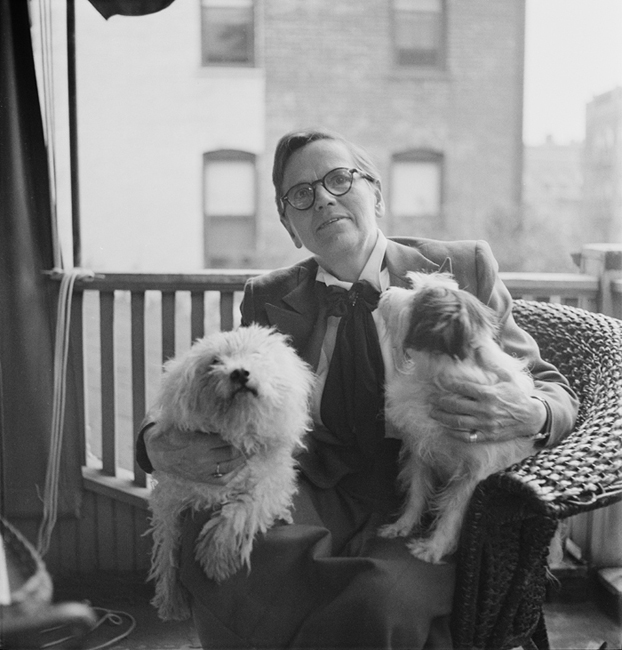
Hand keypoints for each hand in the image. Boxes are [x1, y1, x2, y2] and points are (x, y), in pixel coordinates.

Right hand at [144, 422, 245, 483]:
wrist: (157, 453)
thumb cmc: (172, 434)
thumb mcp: (184, 424)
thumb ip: (202, 420)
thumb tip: (222, 411)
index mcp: (198, 442)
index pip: (225, 438)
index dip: (236, 433)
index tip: (244, 428)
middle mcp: (202, 458)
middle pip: (231, 452)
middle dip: (243, 445)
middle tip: (251, 439)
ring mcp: (203, 470)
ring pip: (230, 466)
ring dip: (242, 458)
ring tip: (249, 450)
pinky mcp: (202, 479)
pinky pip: (223, 479)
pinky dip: (234, 472)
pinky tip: (239, 464)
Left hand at [428, 371, 545, 443]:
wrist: (530, 418)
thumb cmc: (516, 396)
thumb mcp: (507, 378)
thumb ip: (492, 364)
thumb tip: (479, 347)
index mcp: (489, 394)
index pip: (463, 388)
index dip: (448, 384)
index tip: (438, 381)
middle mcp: (485, 409)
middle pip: (456, 405)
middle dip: (441, 401)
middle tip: (430, 398)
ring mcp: (485, 424)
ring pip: (458, 422)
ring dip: (442, 417)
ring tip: (432, 412)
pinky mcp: (487, 436)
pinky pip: (466, 436)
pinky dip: (453, 433)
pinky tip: (445, 427)